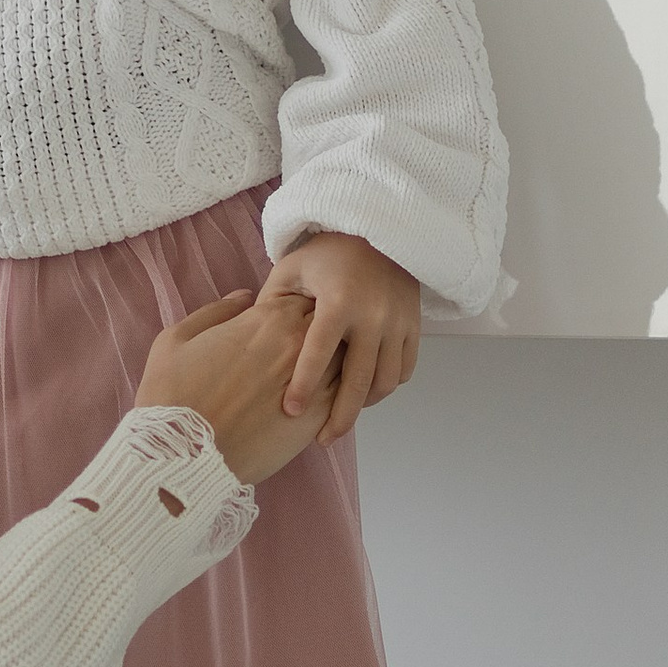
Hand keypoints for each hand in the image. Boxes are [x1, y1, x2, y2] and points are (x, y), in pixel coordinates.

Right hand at [137, 288, 334, 487]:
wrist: (182, 457)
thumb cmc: (172, 397)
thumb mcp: (176, 339)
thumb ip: (215, 312)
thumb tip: (244, 297)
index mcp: (266, 319)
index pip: (303, 296)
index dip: (298, 304)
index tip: (287, 318)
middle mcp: (299, 346)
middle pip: (331, 323)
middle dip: (323, 328)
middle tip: (307, 343)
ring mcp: (315, 383)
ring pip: (346, 358)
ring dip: (336, 359)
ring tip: (316, 371)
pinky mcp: (321, 419)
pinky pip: (347, 395)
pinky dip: (342, 391)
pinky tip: (322, 398)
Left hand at [256, 231, 419, 438]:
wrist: (380, 227)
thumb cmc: (328, 251)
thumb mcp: (292, 267)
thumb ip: (271, 302)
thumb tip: (252, 339)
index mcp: (338, 302)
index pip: (318, 354)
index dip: (303, 386)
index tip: (290, 412)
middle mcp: (373, 316)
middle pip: (359, 382)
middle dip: (339, 417)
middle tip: (321, 439)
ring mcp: (398, 322)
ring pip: (386, 382)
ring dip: (364, 405)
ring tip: (341, 417)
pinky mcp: (414, 325)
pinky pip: (405, 369)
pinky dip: (387, 386)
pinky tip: (366, 393)